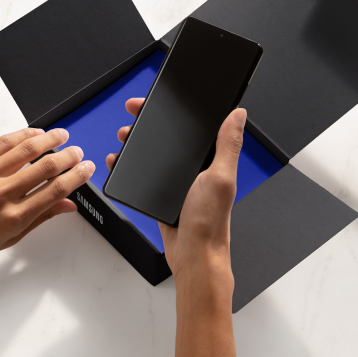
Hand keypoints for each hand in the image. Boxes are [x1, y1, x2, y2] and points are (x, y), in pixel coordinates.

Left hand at [0, 126, 95, 283]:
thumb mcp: (7, 240)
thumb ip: (39, 219)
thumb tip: (66, 206)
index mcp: (14, 217)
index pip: (56, 190)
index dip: (76, 176)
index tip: (86, 168)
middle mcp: (1, 193)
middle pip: (46, 166)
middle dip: (67, 156)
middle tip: (77, 152)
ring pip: (25, 148)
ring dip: (48, 139)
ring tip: (61, 135)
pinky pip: (1, 143)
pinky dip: (20, 135)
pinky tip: (33, 134)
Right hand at [106, 99, 244, 281]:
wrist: (193, 255)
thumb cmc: (210, 222)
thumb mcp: (220, 177)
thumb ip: (227, 145)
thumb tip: (238, 115)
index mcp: (212, 160)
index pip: (194, 126)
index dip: (176, 110)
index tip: (158, 101)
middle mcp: (196, 168)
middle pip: (169, 137)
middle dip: (149, 124)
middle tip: (134, 116)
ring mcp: (178, 181)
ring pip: (153, 154)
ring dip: (136, 143)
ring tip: (124, 137)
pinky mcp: (162, 194)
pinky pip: (143, 174)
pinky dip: (128, 166)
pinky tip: (119, 162)